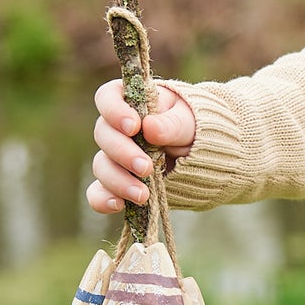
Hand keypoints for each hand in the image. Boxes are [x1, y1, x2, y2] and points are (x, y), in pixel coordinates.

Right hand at [88, 80, 195, 214]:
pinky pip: (100, 192)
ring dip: (118, 181)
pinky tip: (118, 205)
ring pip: (102, 166)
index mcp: (131, 103)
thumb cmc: (193, 129)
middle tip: (146, 167)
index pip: (107, 98)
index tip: (133, 126)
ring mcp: (116, 158)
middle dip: (122, 153)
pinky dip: (104, 199)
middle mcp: (117, 129)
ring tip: (142, 194)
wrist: (205, 158)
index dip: (114, 111)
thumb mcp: (189, 122)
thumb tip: (149, 127)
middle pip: (103, 135)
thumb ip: (172, 124)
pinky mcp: (119, 183)